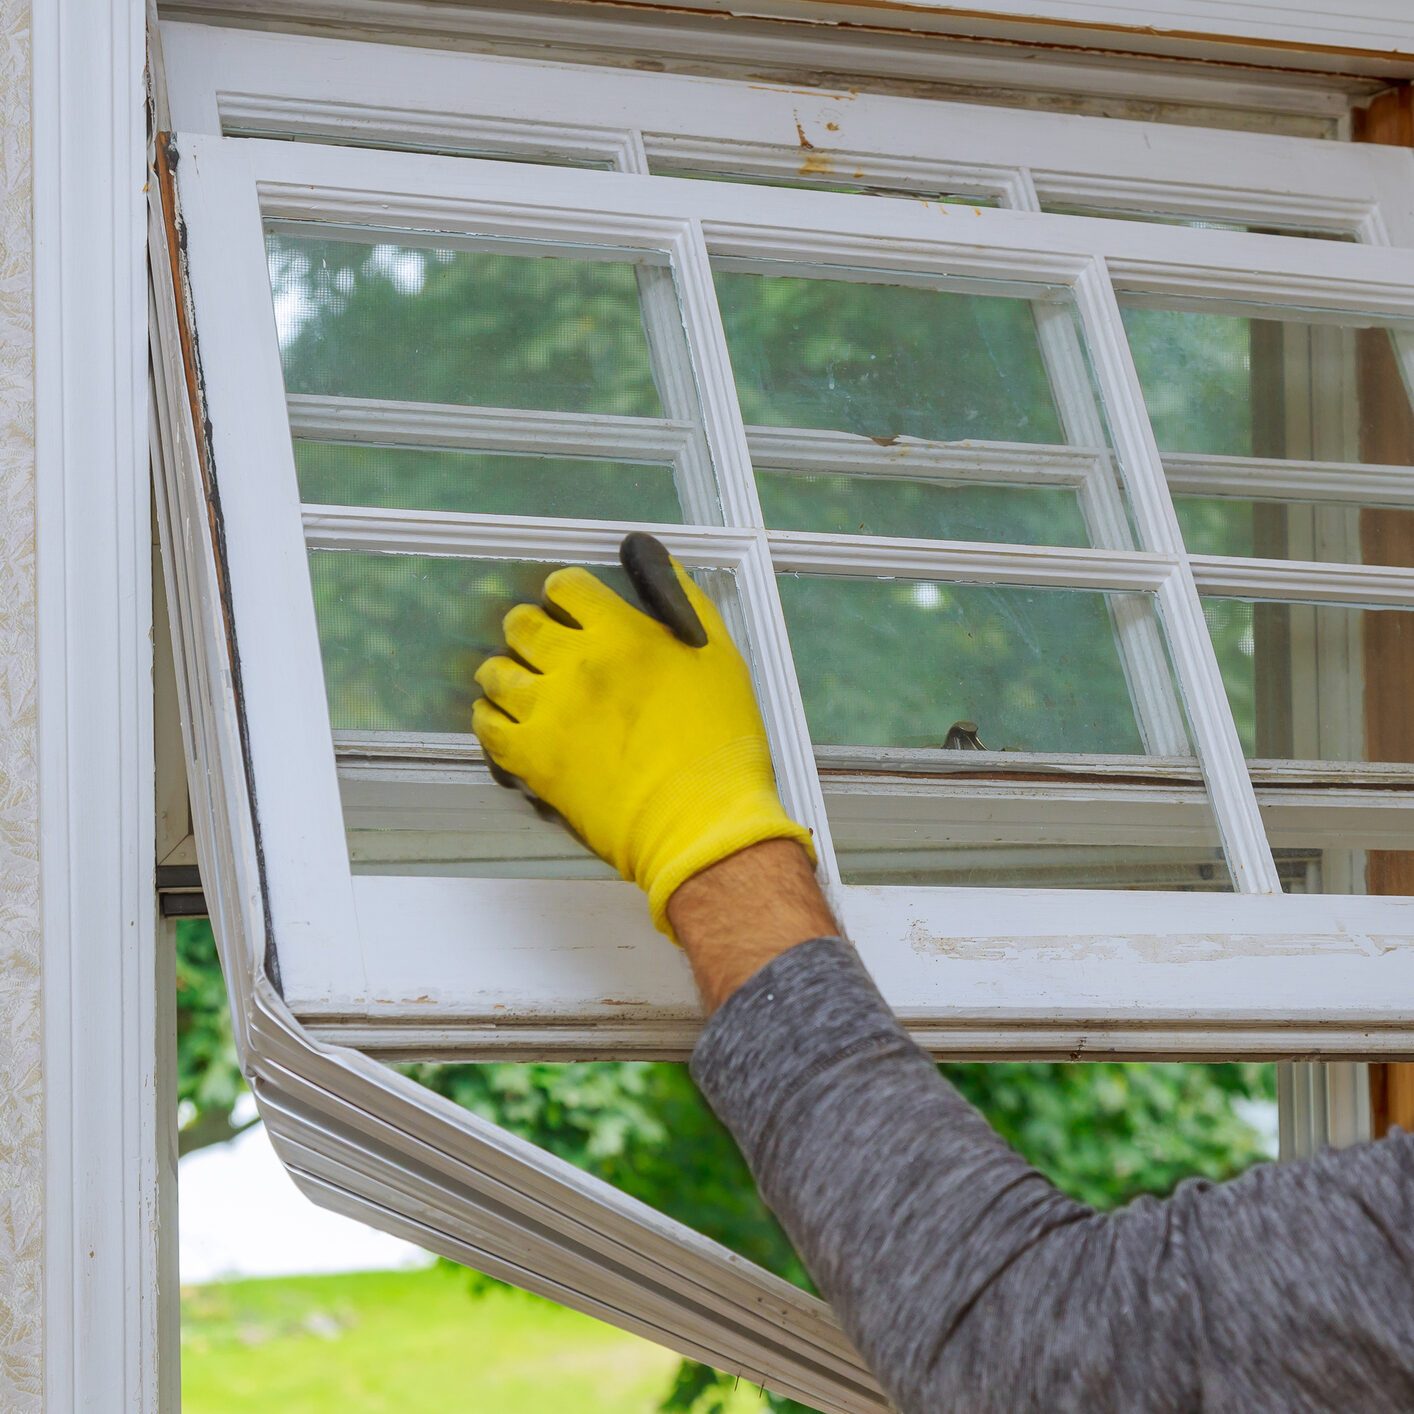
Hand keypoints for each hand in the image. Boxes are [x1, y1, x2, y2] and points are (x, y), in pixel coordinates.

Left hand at [472, 551, 814, 935]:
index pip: (565, 587)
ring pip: (494, 671)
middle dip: (531, 629)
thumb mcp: (721, 658)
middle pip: (520, 623)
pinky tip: (509, 720)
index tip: (571, 609)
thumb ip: (686, 605)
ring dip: (508, 673)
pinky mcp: (531, 757)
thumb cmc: (721, 743)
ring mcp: (547, 711)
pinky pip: (485, 723)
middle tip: (547, 649)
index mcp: (622, 634)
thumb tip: (656, 563)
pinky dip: (491, 716)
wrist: (700, 822)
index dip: (566, 594)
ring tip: (526, 688)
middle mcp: (575, 664)